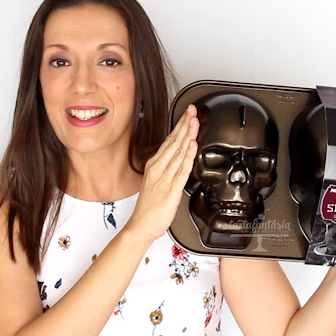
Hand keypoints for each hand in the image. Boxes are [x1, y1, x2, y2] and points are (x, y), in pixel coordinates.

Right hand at [128, 104, 198, 241]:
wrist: (141, 225)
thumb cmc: (149, 206)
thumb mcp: (156, 181)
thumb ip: (166, 167)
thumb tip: (178, 156)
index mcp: (154, 165)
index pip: (169, 140)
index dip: (179, 125)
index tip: (187, 114)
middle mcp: (158, 168)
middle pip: (174, 142)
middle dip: (184, 124)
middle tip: (192, 110)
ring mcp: (164, 178)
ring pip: (178, 152)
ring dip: (187, 135)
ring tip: (194, 121)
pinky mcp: (171, 189)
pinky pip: (181, 169)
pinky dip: (187, 156)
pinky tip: (192, 145)